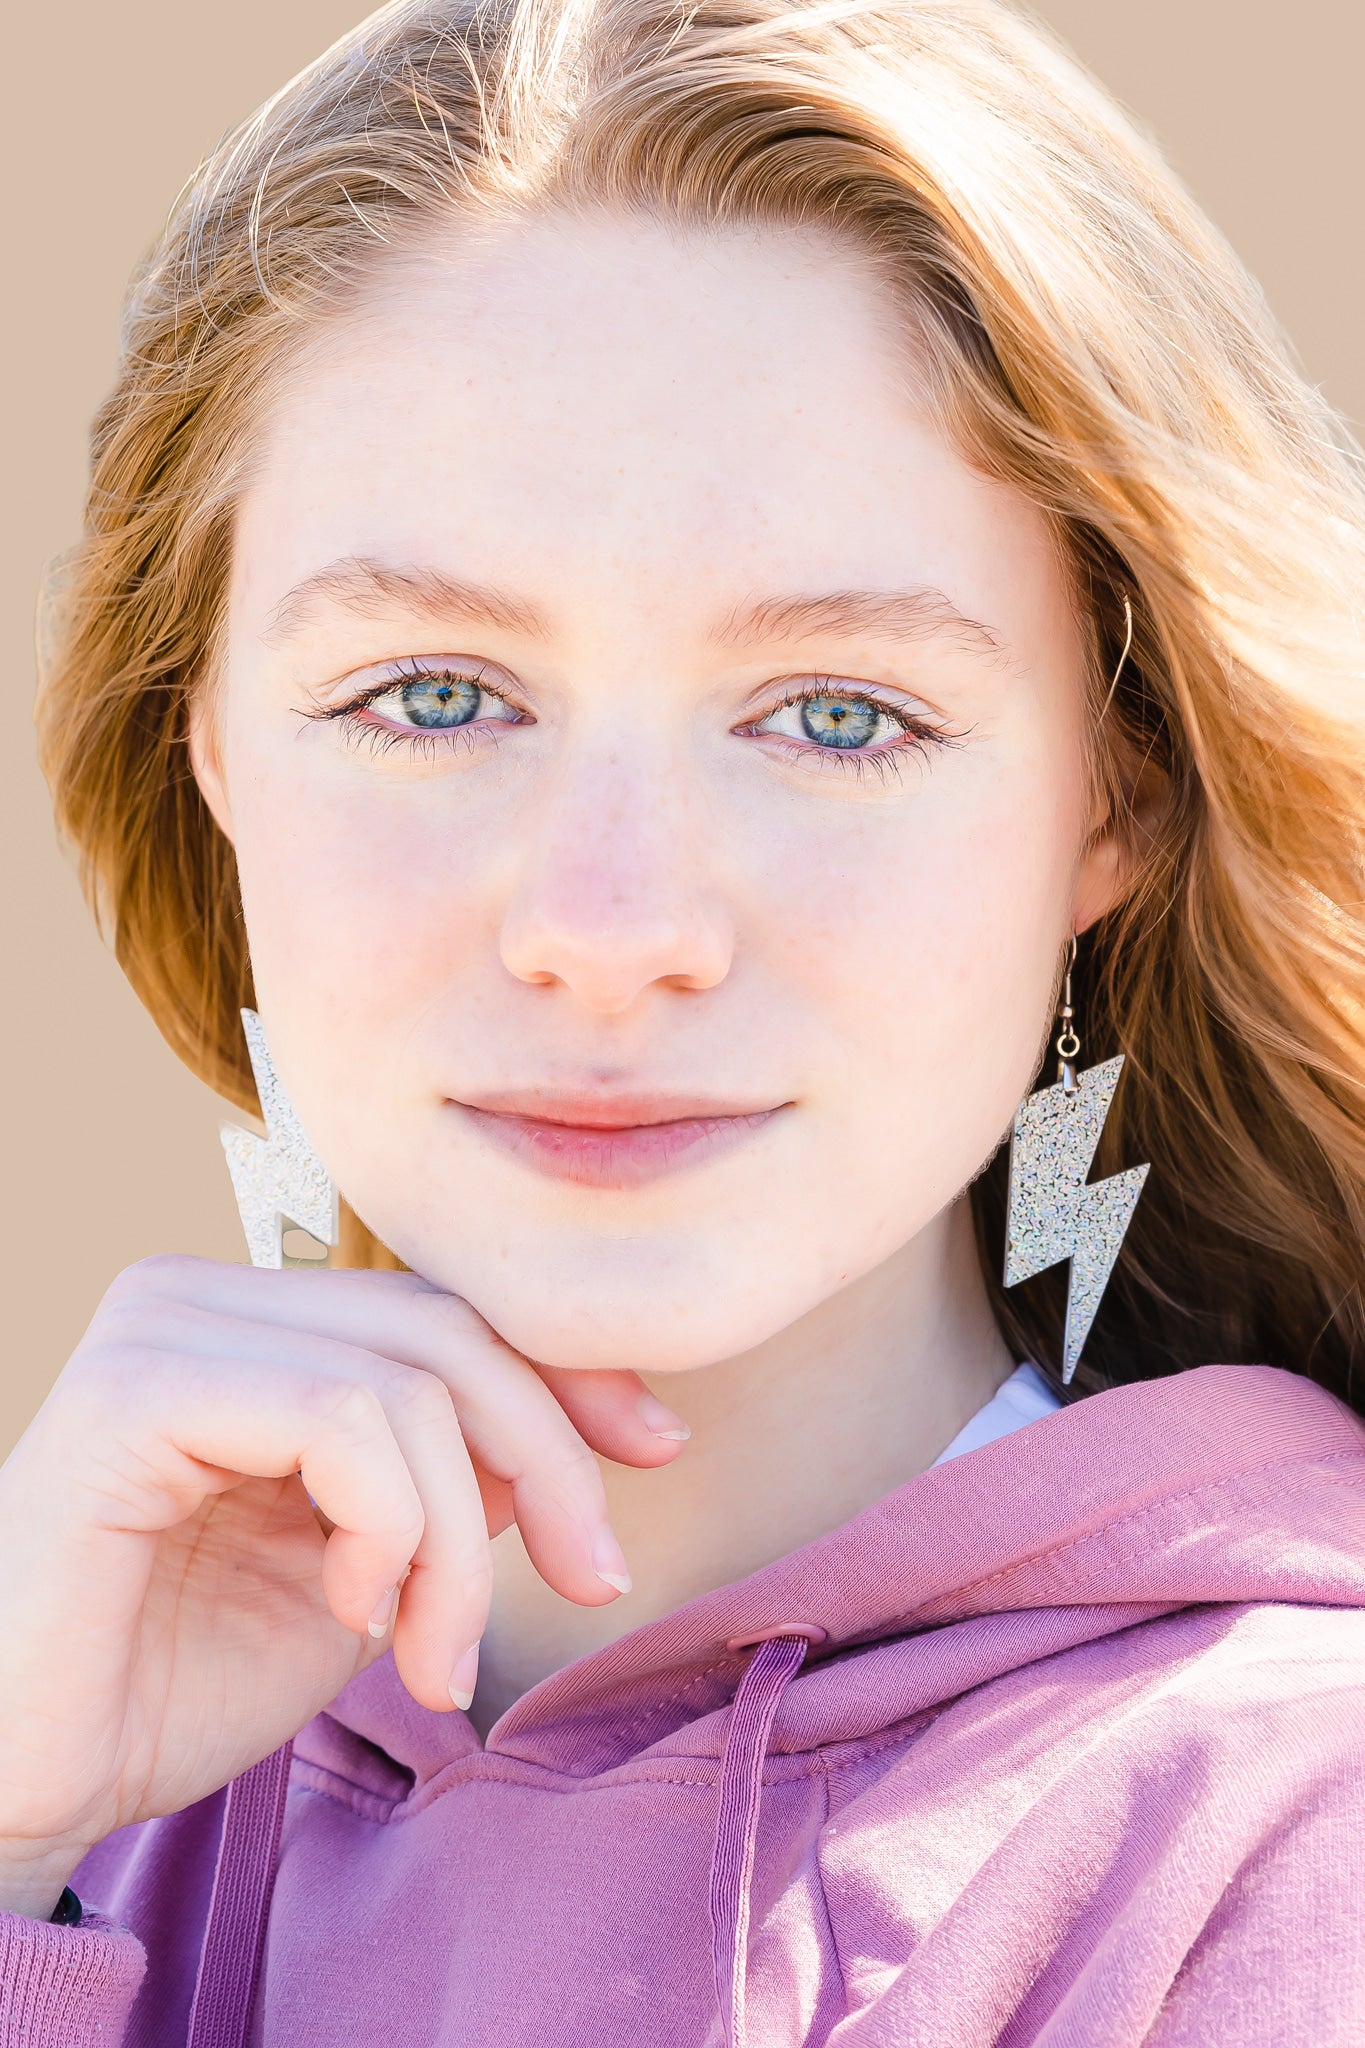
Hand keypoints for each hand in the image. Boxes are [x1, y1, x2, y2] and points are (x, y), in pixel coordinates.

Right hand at [0, 1255, 685, 1915]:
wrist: (37, 1776)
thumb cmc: (184, 1675)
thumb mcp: (368, 1562)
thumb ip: (455, 1472)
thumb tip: (595, 1416)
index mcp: (254, 1319)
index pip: (449, 1306)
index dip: (567, 1371)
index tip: (655, 1448)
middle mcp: (203, 1295)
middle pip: (447, 1329)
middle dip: (549, 1457)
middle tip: (590, 1579)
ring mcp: (161, 1327)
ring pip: (409, 1383)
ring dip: (459, 1541)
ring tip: (431, 1651)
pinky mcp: (132, 1390)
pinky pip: (337, 1419)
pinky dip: (388, 1527)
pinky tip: (351, 1610)